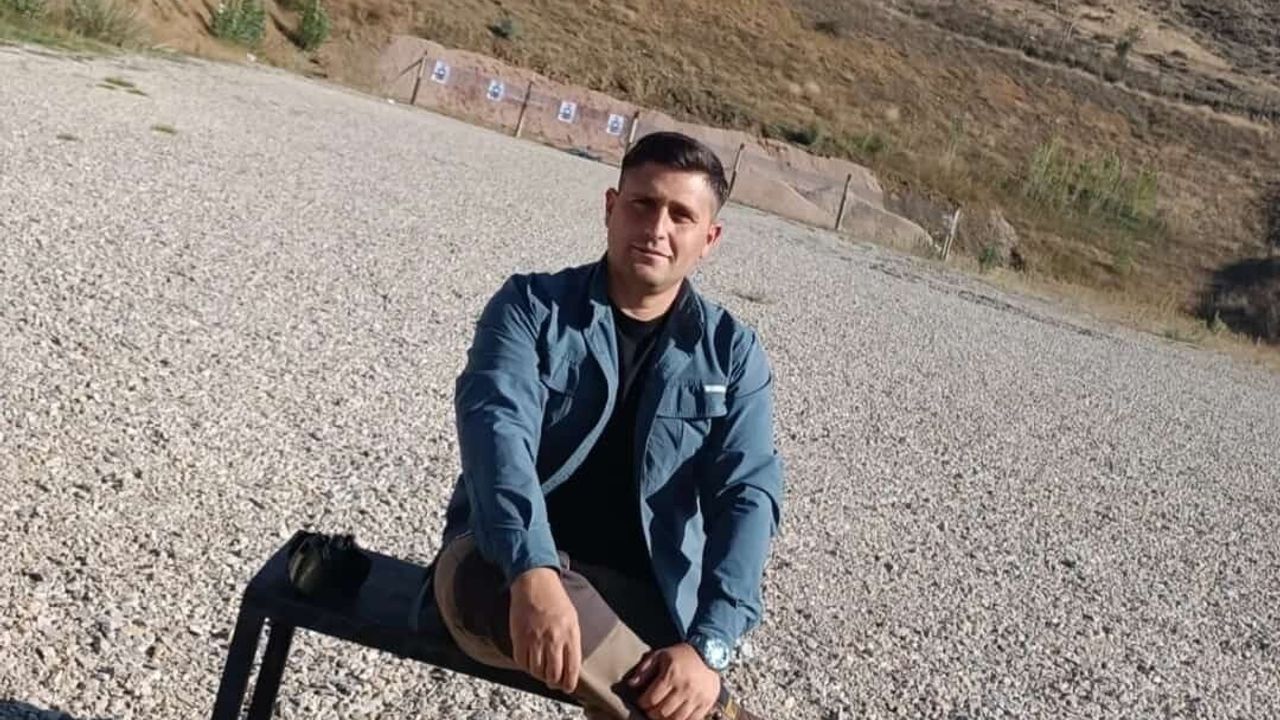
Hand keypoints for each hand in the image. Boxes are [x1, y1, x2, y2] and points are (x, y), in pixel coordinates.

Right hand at [509, 567, 580, 692]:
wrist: (534, 582)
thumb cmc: (555, 599)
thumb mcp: (572, 619)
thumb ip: (572, 642)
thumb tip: (570, 666)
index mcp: (570, 634)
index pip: (571, 669)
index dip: (569, 684)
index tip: (567, 688)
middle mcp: (553, 639)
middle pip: (553, 674)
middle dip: (553, 682)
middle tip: (553, 682)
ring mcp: (535, 639)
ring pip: (536, 671)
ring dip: (539, 675)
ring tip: (541, 670)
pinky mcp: (519, 637)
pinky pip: (521, 662)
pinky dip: (525, 666)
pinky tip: (529, 661)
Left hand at [627, 643, 720, 719]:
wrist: (710, 653)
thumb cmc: (681, 655)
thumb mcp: (660, 655)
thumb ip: (644, 669)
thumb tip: (631, 684)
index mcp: (671, 675)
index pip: (651, 699)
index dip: (642, 703)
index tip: (642, 701)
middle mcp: (684, 687)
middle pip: (662, 712)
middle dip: (652, 713)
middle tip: (650, 709)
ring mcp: (696, 697)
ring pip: (676, 719)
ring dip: (665, 719)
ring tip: (662, 714)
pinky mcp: (706, 703)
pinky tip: (675, 716)